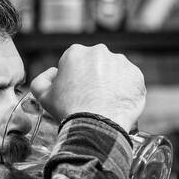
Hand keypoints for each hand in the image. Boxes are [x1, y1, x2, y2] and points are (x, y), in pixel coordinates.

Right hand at [28, 44, 144, 133]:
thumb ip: (42, 80)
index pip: (76, 63)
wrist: (95, 126)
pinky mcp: (136, 75)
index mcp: (75, 52)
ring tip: (106, 103)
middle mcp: (99, 52)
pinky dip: (127, 91)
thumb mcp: (43, 96)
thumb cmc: (69, 111)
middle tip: (93, 99)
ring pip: (115, 72)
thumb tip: (52, 73)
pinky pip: (131, 82)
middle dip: (96, 78)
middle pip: (97, 64)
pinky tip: (118, 104)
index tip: (78, 93)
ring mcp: (121, 62)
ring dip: (112, 83)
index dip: (76, 79)